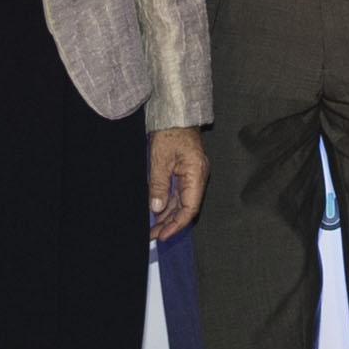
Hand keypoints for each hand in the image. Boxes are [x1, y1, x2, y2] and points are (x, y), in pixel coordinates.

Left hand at [146, 125, 208, 240]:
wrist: (175, 112)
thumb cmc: (171, 130)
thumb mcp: (160, 158)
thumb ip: (159, 184)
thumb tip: (156, 207)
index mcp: (196, 174)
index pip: (189, 208)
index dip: (177, 224)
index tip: (163, 235)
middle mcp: (197, 176)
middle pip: (184, 207)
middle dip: (169, 222)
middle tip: (152, 235)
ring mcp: (190, 174)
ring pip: (179, 201)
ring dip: (166, 214)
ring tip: (151, 227)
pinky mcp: (183, 171)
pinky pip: (176, 191)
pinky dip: (166, 202)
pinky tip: (156, 211)